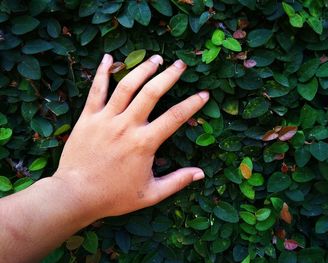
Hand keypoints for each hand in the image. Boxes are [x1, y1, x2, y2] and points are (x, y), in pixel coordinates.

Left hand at [55, 54, 208, 219]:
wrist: (76, 195)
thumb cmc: (113, 196)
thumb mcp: (150, 194)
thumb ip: (177, 181)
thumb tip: (201, 173)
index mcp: (144, 143)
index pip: (174, 117)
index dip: (192, 104)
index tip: (204, 94)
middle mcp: (126, 126)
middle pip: (151, 93)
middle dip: (169, 76)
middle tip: (180, 64)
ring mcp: (106, 119)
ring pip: (126, 86)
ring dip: (142, 69)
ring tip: (156, 58)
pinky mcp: (88, 118)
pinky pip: (96, 90)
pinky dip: (103, 72)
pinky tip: (109, 58)